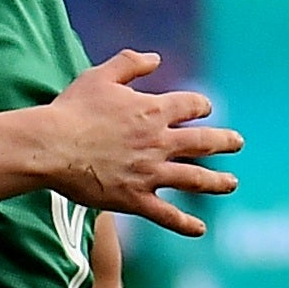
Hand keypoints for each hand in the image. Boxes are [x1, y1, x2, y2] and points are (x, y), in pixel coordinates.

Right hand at [45, 50, 240, 235]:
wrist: (51, 147)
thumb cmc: (71, 111)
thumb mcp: (99, 76)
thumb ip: (129, 63)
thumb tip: (155, 58)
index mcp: (153, 111)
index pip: (192, 106)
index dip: (201, 106)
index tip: (204, 108)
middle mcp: (159, 143)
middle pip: (204, 142)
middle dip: (225, 142)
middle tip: (237, 143)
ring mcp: (150, 173)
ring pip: (196, 179)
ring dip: (218, 182)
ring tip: (231, 183)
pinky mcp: (135, 199)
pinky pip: (167, 215)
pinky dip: (185, 224)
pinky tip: (200, 230)